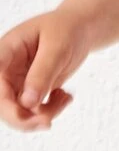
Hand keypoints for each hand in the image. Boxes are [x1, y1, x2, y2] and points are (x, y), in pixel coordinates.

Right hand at [0, 8, 90, 131]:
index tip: (23, 111)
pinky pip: (34, 112)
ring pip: (18, 113)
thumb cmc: (65, 30)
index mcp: (4, 53)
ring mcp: (16, 83)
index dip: (2, 100)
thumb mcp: (57, 48)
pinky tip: (66, 96)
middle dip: (22, 119)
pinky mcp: (29, 92)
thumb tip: (28, 103)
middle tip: (48, 122)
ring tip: (65, 98)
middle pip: (1, 104)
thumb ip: (42, 73)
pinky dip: (51, 110)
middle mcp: (5, 70)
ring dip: (42, 115)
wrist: (78, 29)